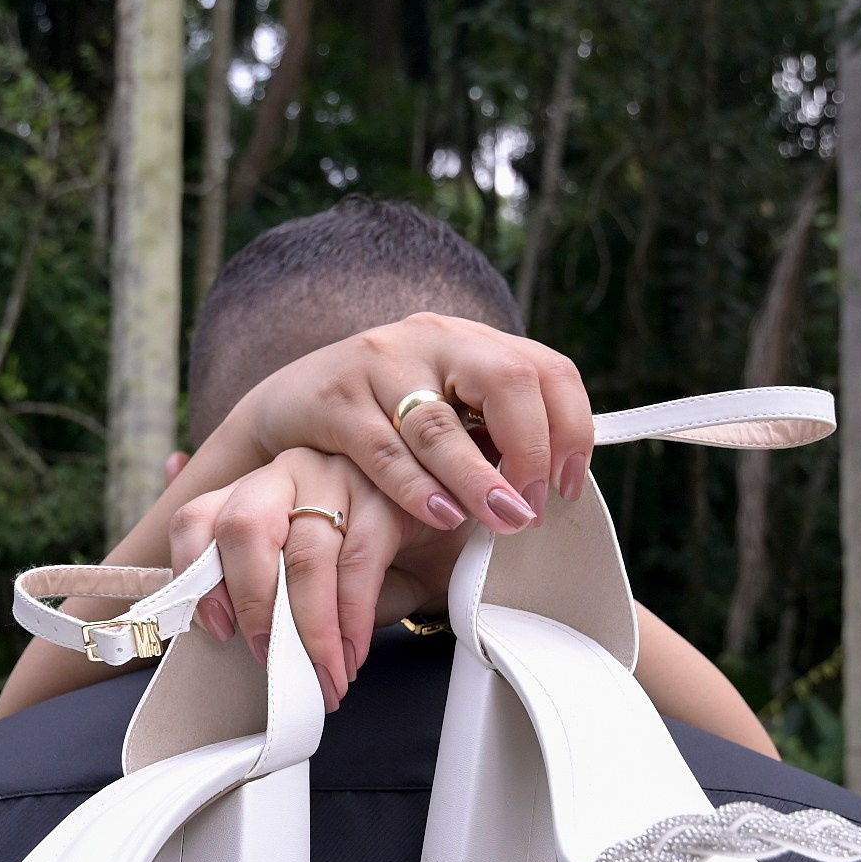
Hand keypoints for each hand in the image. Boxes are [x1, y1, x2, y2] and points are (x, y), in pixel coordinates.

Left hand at [169, 448, 462, 711]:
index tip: (218, 631)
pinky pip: (358, 564)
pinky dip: (351, 621)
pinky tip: (351, 655)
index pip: (196, 520)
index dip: (195, 577)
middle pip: (245, 529)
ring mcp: (335, 475)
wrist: (435, 547)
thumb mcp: (294, 583)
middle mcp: (283, 473)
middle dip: (254, 605)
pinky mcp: (384, 492)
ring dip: (311, 631)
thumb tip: (219, 638)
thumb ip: (254, 598)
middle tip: (269, 659)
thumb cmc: (352, 570)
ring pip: (306, 555)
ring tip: (321, 677)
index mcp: (245, 491)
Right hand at [206, 312, 596, 535]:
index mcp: (472, 341)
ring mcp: (380, 363)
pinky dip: (418, 488)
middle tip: (533, 508)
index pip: (545, 368)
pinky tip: (443, 515)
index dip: (571, 428)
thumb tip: (555, 485)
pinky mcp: (335, 399)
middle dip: (532, 449)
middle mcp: (432, 340)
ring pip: (442, 424)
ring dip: (479, 480)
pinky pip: (383, 450)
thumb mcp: (447, 409)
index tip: (568, 486)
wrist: (289, 403)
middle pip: (507, 379)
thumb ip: (494, 432)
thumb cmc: (384, 420)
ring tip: (505, 521)